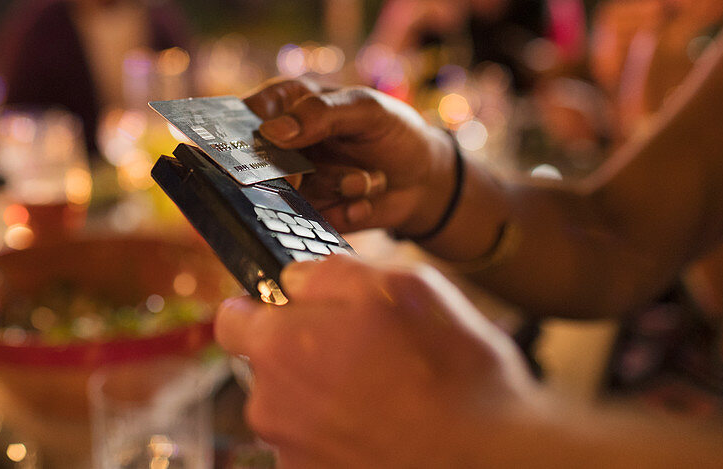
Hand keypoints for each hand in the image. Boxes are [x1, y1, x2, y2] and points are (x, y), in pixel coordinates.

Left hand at [214, 255, 538, 467]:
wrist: (490, 458)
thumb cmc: (448, 370)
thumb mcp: (396, 283)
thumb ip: (327, 272)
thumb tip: (296, 278)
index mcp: (279, 347)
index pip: (232, 319)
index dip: (260, 304)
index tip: (289, 304)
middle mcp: (272, 406)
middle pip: (268, 365)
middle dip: (304, 349)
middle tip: (361, 345)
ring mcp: (294, 453)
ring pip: (296, 407)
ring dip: (326, 394)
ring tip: (386, 390)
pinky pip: (319, 445)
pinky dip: (344, 433)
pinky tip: (388, 424)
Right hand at [244, 79, 454, 233]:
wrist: (425, 180)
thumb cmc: (393, 131)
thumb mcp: (366, 109)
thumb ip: (322, 113)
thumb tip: (272, 131)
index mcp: (286, 106)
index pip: (244, 114)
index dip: (242, 131)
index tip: (265, 145)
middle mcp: (281, 146)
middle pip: (256, 162)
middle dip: (292, 171)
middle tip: (308, 175)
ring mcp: (293, 183)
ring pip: (288, 193)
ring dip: (332, 187)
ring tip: (365, 180)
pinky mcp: (308, 215)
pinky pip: (311, 219)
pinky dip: (344, 210)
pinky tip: (365, 202)